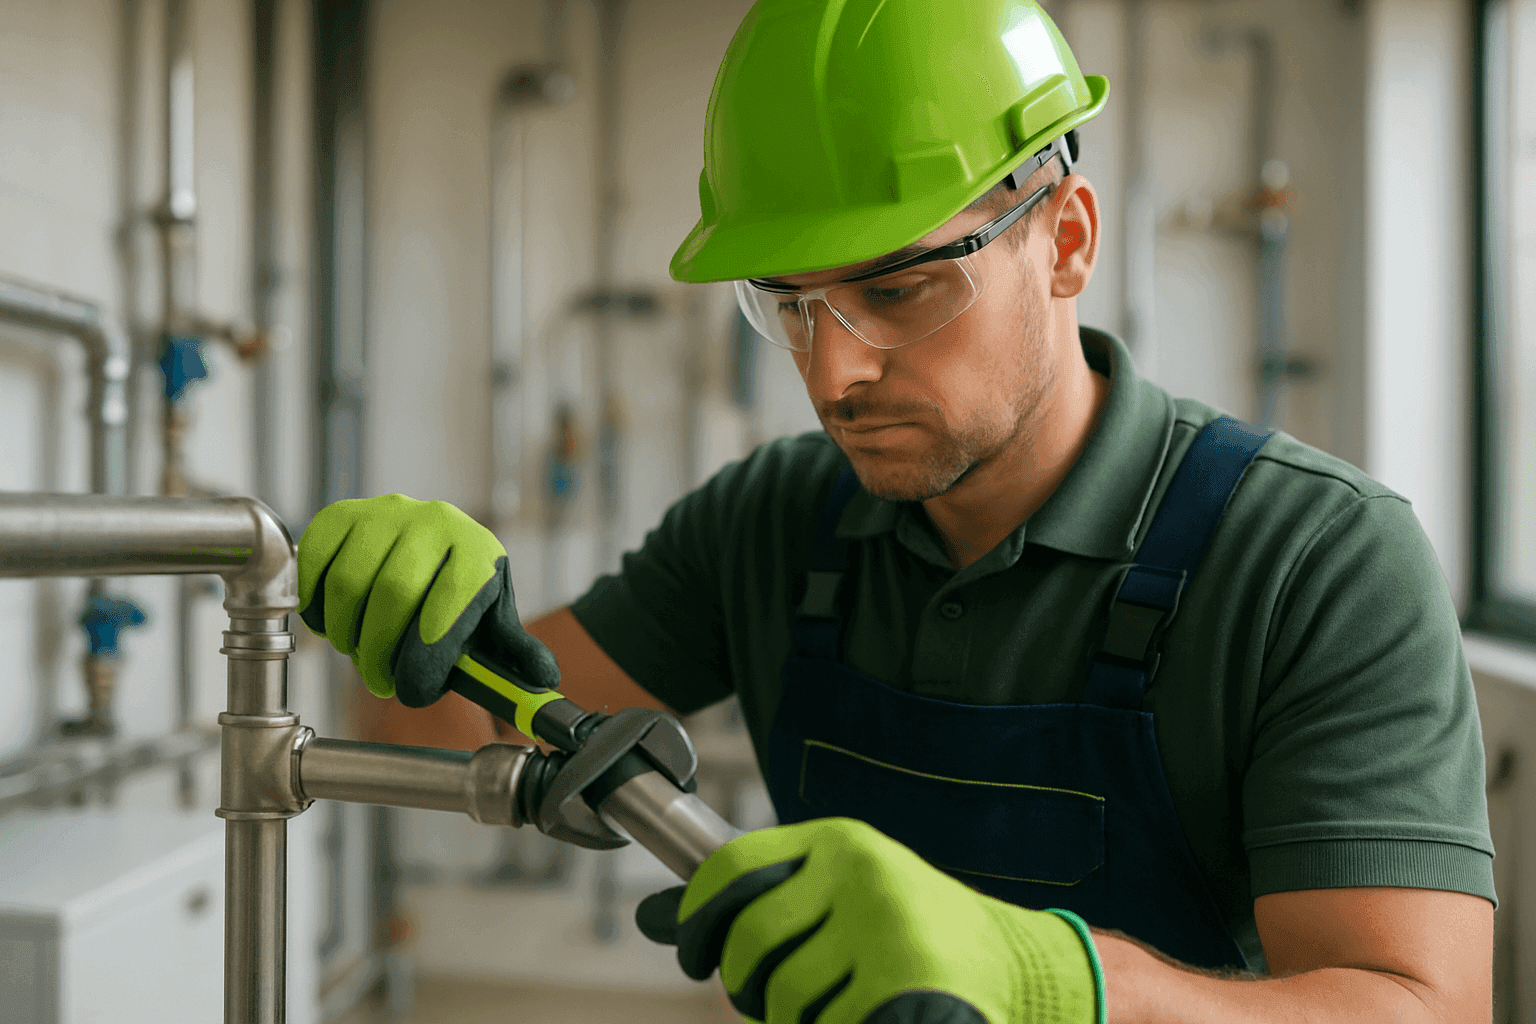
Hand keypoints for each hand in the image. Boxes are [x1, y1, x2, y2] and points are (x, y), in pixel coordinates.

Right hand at [297, 494, 558, 704]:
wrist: (438, 547)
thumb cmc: (464, 595)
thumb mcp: (493, 622)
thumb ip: (514, 653)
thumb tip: (545, 680)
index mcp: (477, 552)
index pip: (449, 603)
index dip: (426, 656)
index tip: (412, 691)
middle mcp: (435, 522)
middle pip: (392, 593)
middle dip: (379, 652)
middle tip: (379, 681)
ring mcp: (388, 513)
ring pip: (348, 582)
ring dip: (345, 632)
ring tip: (359, 651)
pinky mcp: (346, 514)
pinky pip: (315, 560)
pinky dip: (316, 601)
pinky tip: (332, 622)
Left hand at [636, 818, 1103, 1023]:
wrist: (1023, 967)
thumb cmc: (913, 934)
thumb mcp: (838, 898)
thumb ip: (756, 904)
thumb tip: (648, 918)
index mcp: (838, 841)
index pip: (729, 870)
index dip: (695, 920)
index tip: (692, 954)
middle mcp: (860, 871)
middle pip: (750, 944)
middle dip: (752, 987)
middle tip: (781, 997)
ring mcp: (887, 925)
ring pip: (786, 999)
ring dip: (800, 1020)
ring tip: (844, 1005)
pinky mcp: (908, 981)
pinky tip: (866, 1014)